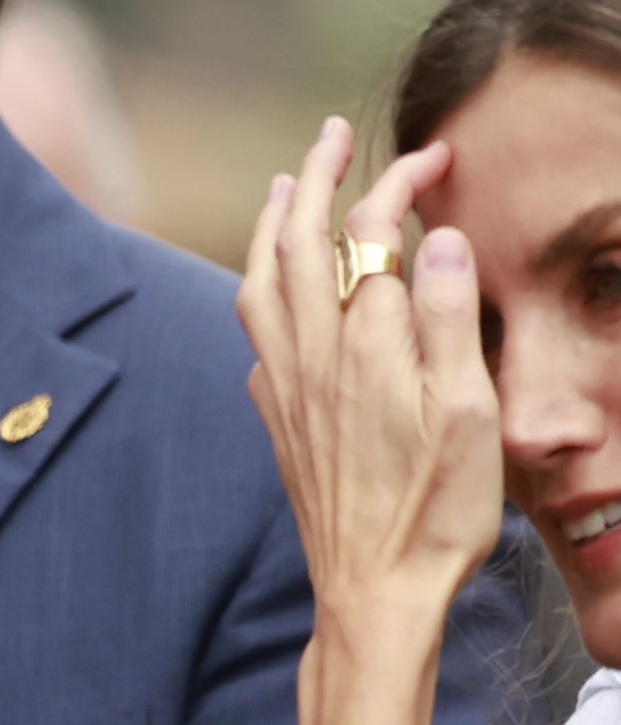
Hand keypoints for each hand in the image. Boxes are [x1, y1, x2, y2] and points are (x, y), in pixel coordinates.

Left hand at [240, 122, 504, 659]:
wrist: (374, 590)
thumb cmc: (437, 511)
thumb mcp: (469, 413)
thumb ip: (445, 321)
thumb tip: (432, 239)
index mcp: (367, 345)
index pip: (370, 233)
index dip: (396, 183)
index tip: (432, 156)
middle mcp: (313, 355)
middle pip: (296, 241)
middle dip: (314, 177)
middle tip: (333, 134)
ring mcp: (286, 385)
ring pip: (259, 281)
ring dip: (271, 224)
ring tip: (285, 188)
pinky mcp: (277, 415)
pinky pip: (255, 333)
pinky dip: (262, 289)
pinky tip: (274, 291)